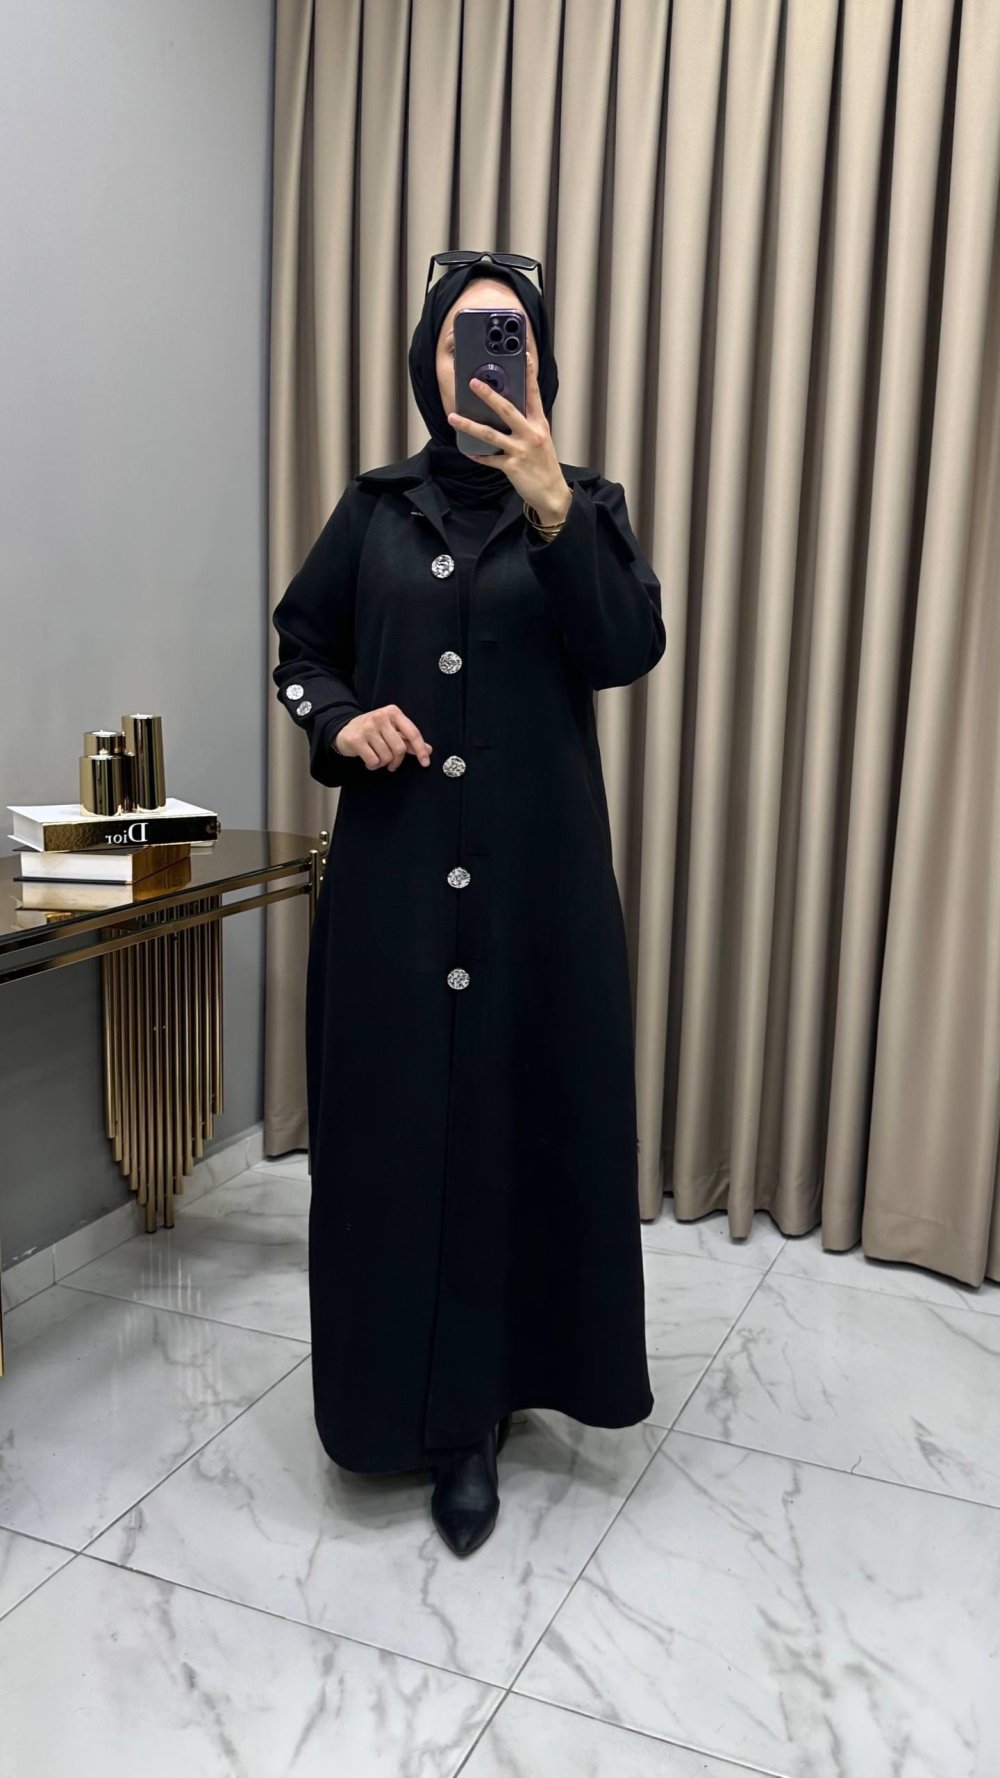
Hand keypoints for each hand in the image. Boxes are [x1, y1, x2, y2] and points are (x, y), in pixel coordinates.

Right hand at [334, 704, 431, 770]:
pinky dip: (373, 766)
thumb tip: (429, 749)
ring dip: (383, 763)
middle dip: (397, 761)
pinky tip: (369, 760)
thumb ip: (409, 740)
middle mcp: (380, 717)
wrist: (344, 730)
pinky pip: (373, 761)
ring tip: (377, 758)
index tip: (425, 763)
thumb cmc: (373, 731)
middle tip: (392, 764)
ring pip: (386, 757)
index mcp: (393, 712)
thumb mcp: (392, 731)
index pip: (412, 733)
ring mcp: (367, 728)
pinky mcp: (356, 740)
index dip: (421, 750)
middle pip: (399, 749)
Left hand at [447, 351, 572, 527]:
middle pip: (507, 410)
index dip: (529, 374)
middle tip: (473, 383)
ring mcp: (521, 451)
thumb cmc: (543, 464)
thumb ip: (527, 424)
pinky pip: (490, 459)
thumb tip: (506, 410)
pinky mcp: (512, 467)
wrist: (552, 493)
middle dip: (489, 395)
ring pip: (491, 435)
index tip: (523, 356)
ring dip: (469, 426)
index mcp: (539, 424)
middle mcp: (531, 434)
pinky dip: (478, 456)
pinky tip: (467, 451)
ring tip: (453, 417)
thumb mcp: (541, 439)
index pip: (534, 394)